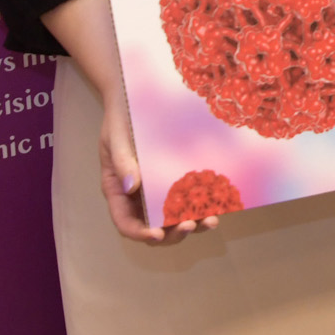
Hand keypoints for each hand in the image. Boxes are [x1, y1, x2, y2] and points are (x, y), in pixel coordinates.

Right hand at [98, 89, 207, 244]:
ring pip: (174, 218)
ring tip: (211, 221)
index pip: (126, 223)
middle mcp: (138, 197)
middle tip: (190, 225)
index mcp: (118, 192)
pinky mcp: (175, 178)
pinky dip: (202, 205)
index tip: (157, 235)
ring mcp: (158, 189)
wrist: (134, 98)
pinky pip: (188, 198)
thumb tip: (130, 186)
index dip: (141, 234)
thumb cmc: (120, 118)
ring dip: (192, 224)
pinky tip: (218, 203)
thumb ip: (122, 160)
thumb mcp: (115, 136)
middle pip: (154, 227)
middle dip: (173, 233)